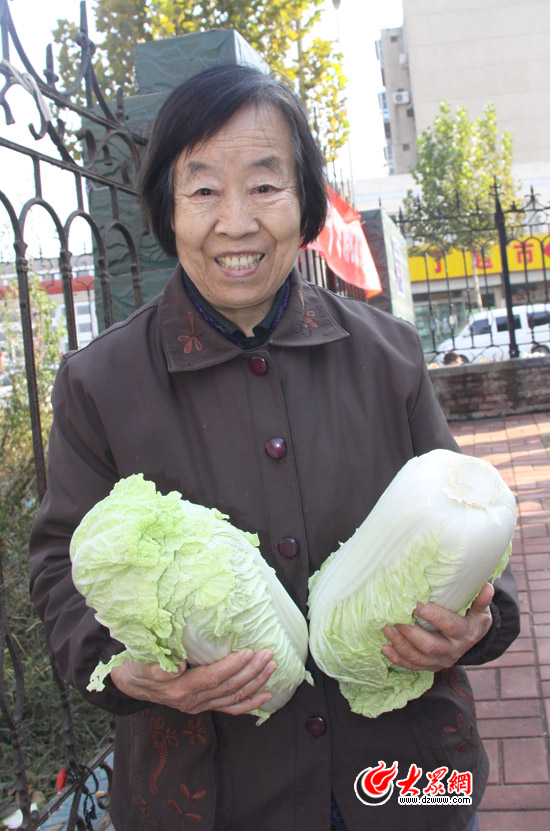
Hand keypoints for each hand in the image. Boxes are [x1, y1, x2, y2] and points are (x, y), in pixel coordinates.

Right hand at [110, 648, 275, 715]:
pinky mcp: (203, 706)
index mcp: (179, 689)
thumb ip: (156, 667)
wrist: (130, 683)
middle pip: (227, 688)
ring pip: (233, 697)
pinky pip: (230, 708)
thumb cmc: (136, 667)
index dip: (231, 666)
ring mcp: (199, 706)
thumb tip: (177, 667)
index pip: (211, 678)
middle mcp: (192, 701)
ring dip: (255, 683)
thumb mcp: (139, 664)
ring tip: (271, 667)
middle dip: (251, 671)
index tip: (248, 652)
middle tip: (268, 655)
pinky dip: (250, 703)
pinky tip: (265, 695)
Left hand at [381, 582, 493, 671]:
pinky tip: (385, 648)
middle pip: (431, 646)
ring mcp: (440, 661)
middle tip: (395, 618)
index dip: (434, 617)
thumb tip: (487, 587)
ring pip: (418, 657)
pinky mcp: (430, 666)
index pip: (450, 627)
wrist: (472, 639)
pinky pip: (412, 666)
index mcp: (466, 634)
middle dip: (411, 633)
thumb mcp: (480, 610)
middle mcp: (453, 651)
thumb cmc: (473, 618)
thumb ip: (481, 600)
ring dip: (400, 644)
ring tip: (386, 629)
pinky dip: (397, 659)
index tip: (417, 605)